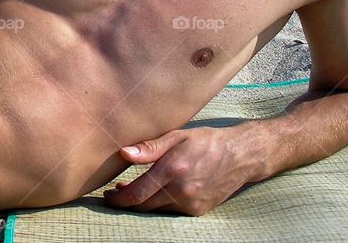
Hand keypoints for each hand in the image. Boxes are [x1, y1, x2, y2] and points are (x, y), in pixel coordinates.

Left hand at [103, 127, 255, 215]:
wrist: (240, 156)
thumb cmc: (205, 141)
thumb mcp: (176, 136)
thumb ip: (149, 147)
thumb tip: (123, 153)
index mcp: (172, 169)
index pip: (137, 193)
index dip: (118, 198)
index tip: (107, 195)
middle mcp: (182, 190)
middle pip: (144, 206)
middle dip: (127, 202)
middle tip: (115, 192)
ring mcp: (191, 203)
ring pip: (157, 210)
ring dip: (143, 203)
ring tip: (133, 189)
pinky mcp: (198, 210)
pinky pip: (171, 211)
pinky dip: (160, 204)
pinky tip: (156, 192)